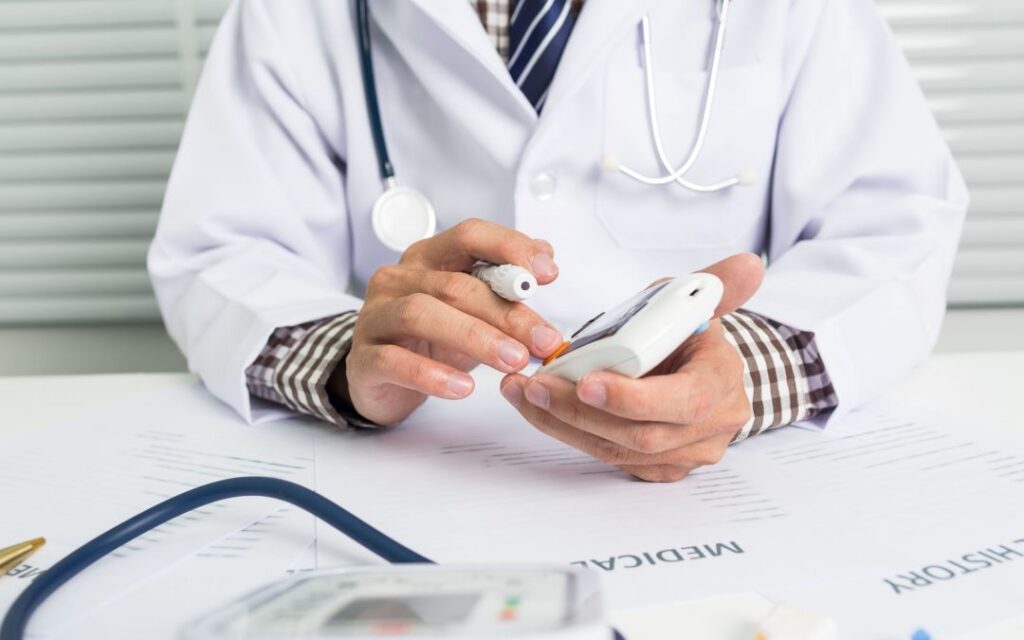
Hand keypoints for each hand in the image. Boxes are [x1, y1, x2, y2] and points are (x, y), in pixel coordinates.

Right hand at [335, 219, 563, 425]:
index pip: (469, 236)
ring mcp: (376, 316)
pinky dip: (432, 375)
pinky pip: (395, 361)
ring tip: (513, 361)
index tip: (548, 274)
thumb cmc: (428, 338)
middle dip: (506, 313)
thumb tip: (545, 252)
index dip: (509, 248)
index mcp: (428, 258)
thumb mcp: (470, 309)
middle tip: (543, 340)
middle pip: (455, 285)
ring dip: (475, 338)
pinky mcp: (363, 358)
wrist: (379, 378)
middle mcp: (398, 279)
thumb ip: (503, 283)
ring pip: (422, 314)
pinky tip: (463, 388)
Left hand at [499, 254, 764, 481]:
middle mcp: (709, 427)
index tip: (587, 381)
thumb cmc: (692, 338)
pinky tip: (538, 408)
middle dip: (580, 411)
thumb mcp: (700, 304)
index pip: (683, 401)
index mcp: (722, 383)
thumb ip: (713, 285)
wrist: (703, 376)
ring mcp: (684, 454)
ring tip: (524, 391)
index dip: (633, 397)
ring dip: (562, 423)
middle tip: (537, 383)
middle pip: (641, 435)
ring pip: (617, 451)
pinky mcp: (657, 468)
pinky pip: (607, 458)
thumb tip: (748, 265)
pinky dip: (567, 433)